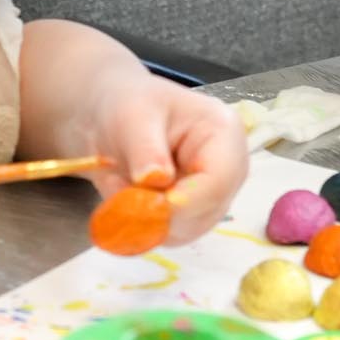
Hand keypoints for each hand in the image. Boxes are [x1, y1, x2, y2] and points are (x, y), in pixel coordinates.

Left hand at [75, 67, 247, 244]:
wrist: (111, 115)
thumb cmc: (126, 105)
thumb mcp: (131, 117)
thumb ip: (145, 149)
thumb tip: (155, 180)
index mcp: (223, 133)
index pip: (218, 180)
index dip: (184, 202)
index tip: (145, 209)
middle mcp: (228, 167)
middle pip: (208, 210)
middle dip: (162, 214)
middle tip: (122, 198)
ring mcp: (213, 192)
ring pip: (190, 229)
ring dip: (151, 221)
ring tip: (122, 189)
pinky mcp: (194, 211)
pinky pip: (174, 234)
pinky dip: (146, 227)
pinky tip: (128, 199)